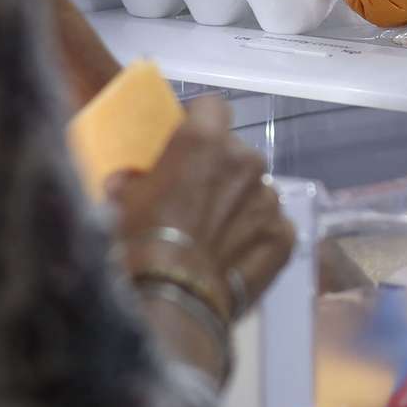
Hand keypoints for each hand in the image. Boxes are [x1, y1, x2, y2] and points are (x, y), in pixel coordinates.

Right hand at [110, 96, 295, 315]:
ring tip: (216, 235)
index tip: (186, 143)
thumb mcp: (121, 200)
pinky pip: (271, 226)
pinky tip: (235, 257)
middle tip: (196, 199)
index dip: (199, 122)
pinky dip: (257, 236)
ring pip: (256, 191)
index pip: (213, 107)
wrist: (171, 300)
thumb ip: (136, 178)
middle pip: (237, 153)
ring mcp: (270, 200)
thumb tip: (131, 181)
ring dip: (240, 204)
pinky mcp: (285, 236)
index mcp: (205, 140)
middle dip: (220, 170)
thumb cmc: (139, 242)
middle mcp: (247, 161)